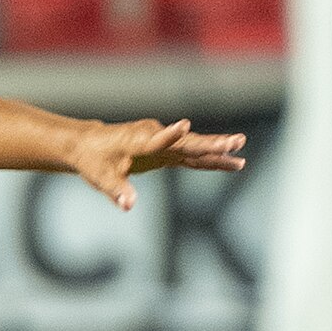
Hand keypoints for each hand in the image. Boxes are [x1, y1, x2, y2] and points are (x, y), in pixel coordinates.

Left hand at [67, 116, 245, 212]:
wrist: (90, 144)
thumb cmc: (93, 160)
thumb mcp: (100, 178)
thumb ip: (117, 190)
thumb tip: (129, 205)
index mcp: (137, 141)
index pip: (156, 139)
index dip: (170, 134)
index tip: (185, 125)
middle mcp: (155, 136)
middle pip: (187, 142)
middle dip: (211, 144)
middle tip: (235, 142)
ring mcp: (164, 142)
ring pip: (195, 147)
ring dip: (218, 151)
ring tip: (241, 154)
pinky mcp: (168, 151)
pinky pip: (193, 156)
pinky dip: (211, 160)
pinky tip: (232, 163)